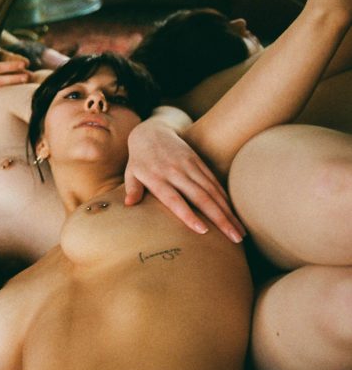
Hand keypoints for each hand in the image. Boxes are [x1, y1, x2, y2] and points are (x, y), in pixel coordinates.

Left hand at [124, 119, 244, 242]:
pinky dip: (225, 198)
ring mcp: (189, 166)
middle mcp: (176, 172)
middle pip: (200, 197)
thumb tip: (129, 204)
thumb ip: (132, 188)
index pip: (174, 199)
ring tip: (239, 232)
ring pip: (212, 191)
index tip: (203, 230)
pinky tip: (234, 214)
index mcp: (157, 177)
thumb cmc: (139, 159)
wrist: (152, 131)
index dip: (188, 215)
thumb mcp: (131, 173)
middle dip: (219, 218)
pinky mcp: (198, 161)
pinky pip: (214, 181)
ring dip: (228, 212)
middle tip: (235, 238)